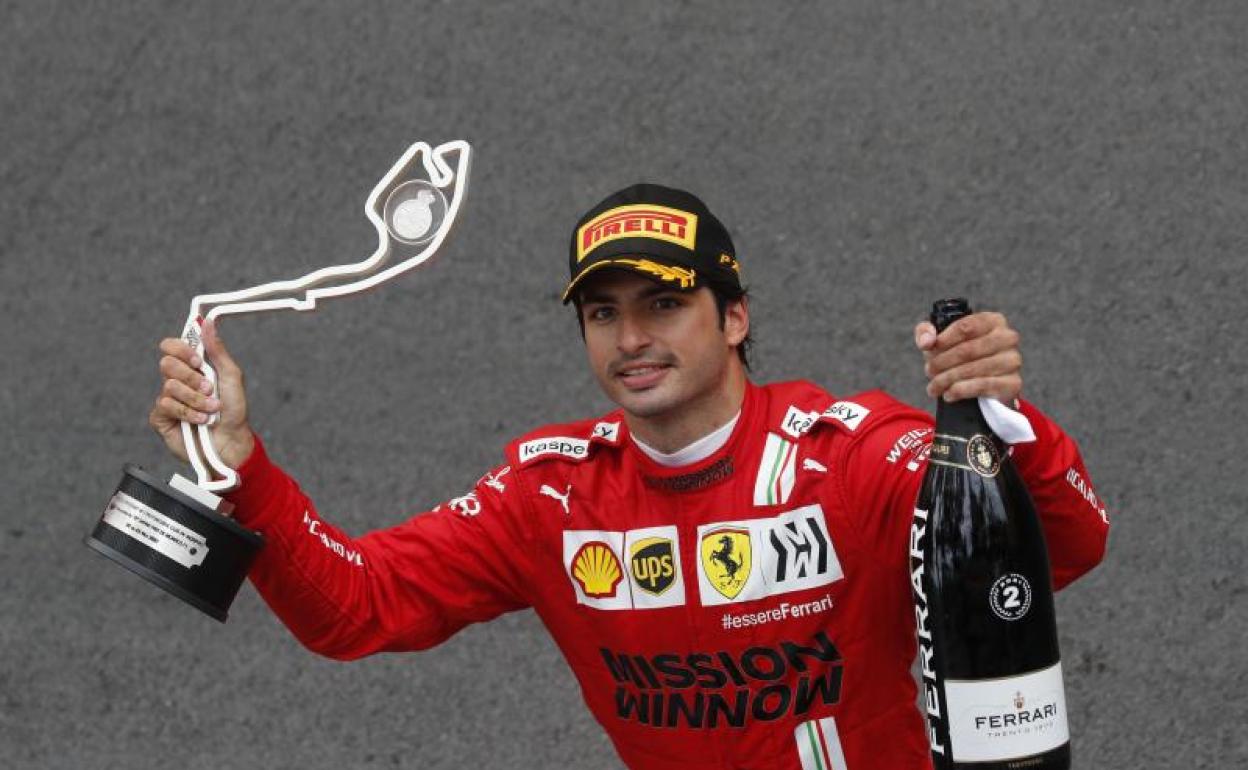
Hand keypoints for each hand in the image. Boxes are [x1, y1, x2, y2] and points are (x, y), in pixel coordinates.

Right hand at [148, 318, 254, 469]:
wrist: (231, 442)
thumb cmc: (234, 411)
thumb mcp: (231, 376)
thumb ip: (217, 350)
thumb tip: (208, 323)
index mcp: (192, 368)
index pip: (171, 347)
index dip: (181, 349)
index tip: (197, 360)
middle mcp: (178, 381)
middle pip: (166, 364)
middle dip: (191, 378)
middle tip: (208, 388)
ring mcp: (168, 399)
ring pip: (169, 386)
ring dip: (196, 399)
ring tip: (211, 409)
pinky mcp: (161, 418)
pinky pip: (165, 406)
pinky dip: (188, 412)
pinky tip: (200, 420)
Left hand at [914, 311, 1021, 403]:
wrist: (985, 385)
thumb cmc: (961, 355)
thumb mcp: (941, 339)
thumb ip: (926, 331)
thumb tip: (926, 342)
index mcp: (993, 321)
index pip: (965, 327)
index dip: (943, 340)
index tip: (928, 350)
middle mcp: (1007, 337)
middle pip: (967, 350)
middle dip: (941, 362)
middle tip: (928, 371)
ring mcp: (1012, 360)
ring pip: (972, 369)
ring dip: (946, 379)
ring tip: (934, 387)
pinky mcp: (1013, 382)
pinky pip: (982, 385)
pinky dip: (960, 391)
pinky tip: (948, 394)